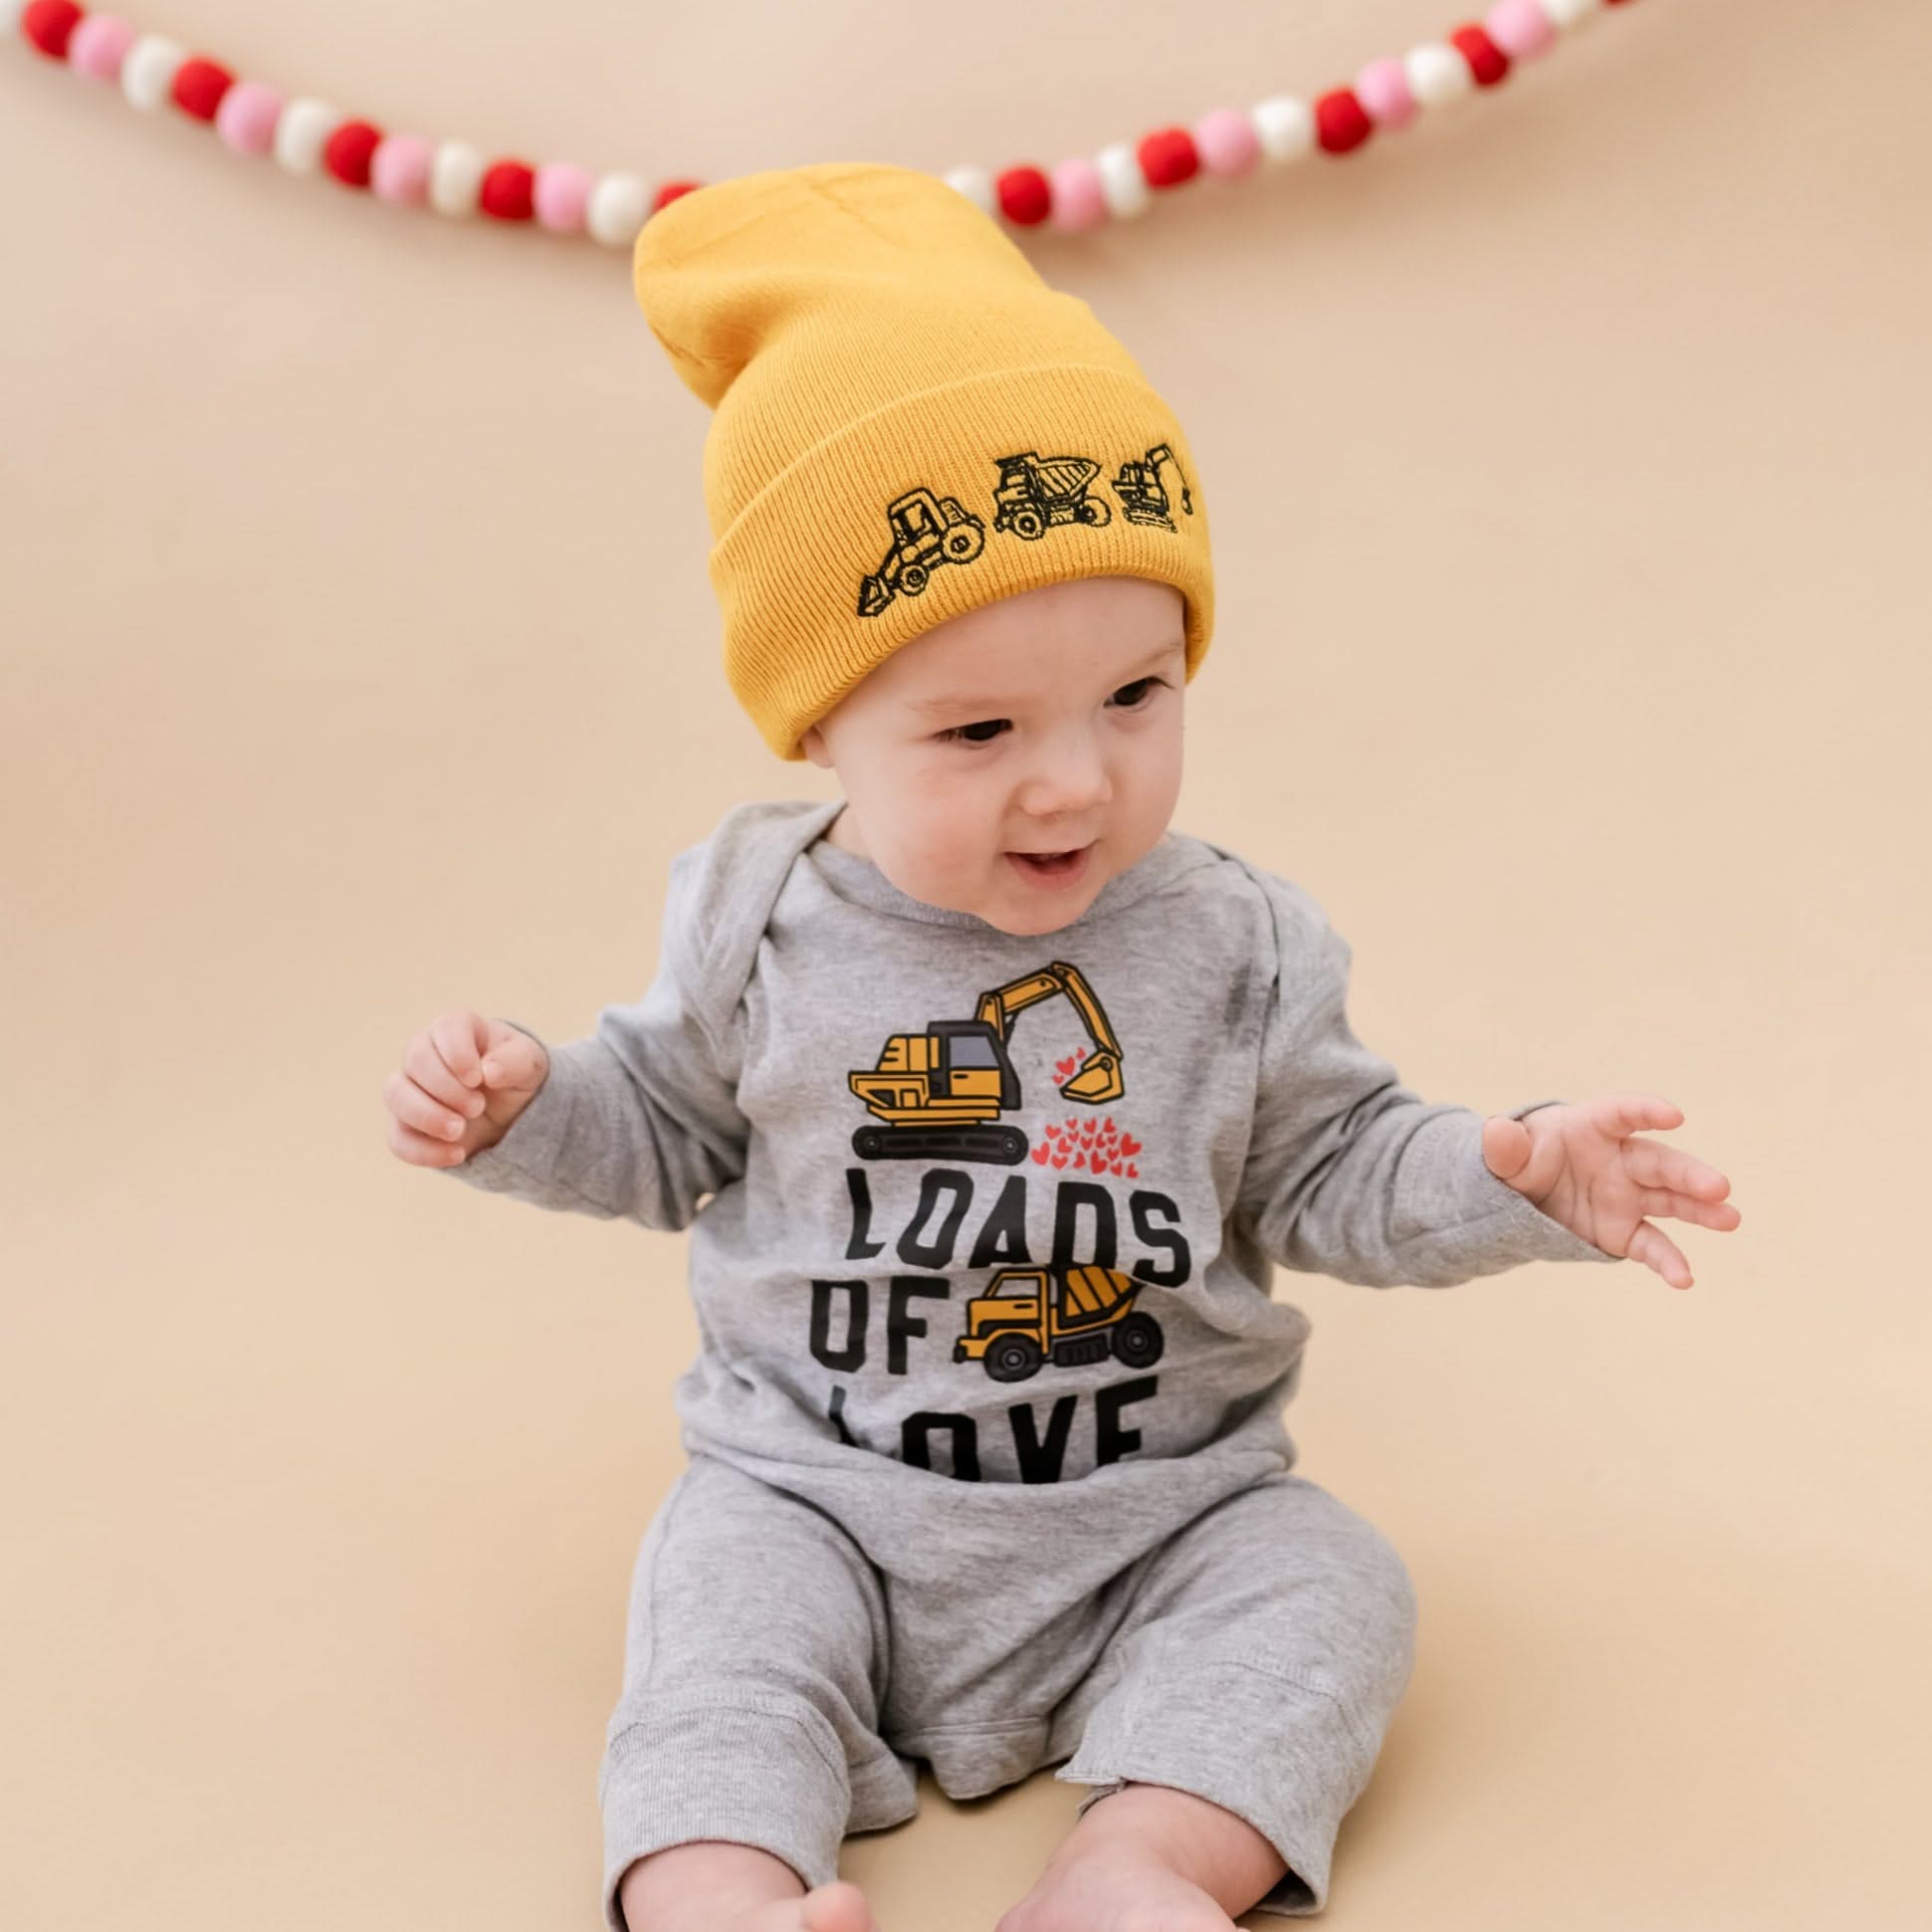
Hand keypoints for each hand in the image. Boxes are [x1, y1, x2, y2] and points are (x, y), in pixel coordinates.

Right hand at [384, 1010, 549, 1168]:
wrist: (511, 1110)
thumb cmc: (515, 1074)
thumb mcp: (530, 1064)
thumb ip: (515, 1062)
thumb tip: (488, 1072)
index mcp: (456, 1028)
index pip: (446, 1028)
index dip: (457, 1053)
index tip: (477, 1079)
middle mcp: (424, 1052)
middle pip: (415, 1060)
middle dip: (446, 1088)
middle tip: (478, 1108)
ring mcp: (409, 1088)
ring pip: (396, 1095)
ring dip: (427, 1115)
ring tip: (460, 1131)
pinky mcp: (406, 1125)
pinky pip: (399, 1139)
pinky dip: (425, 1151)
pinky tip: (457, 1155)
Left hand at [1481, 1095, 1739, 1288]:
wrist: (1523, 1193)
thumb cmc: (1522, 1159)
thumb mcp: (1505, 1155)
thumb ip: (1504, 1147)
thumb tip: (1496, 1133)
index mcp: (1592, 1128)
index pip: (1621, 1113)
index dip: (1646, 1111)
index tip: (1673, 1115)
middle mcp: (1620, 1160)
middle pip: (1658, 1162)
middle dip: (1689, 1174)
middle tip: (1719, 1186)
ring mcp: (1628, 1196)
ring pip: (1670, 1201)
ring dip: (1701, 1210)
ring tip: (1730, 1219)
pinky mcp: (1625, 1231)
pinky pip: (1651, 1245)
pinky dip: (1667, 1261)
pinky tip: (1684, 1279)